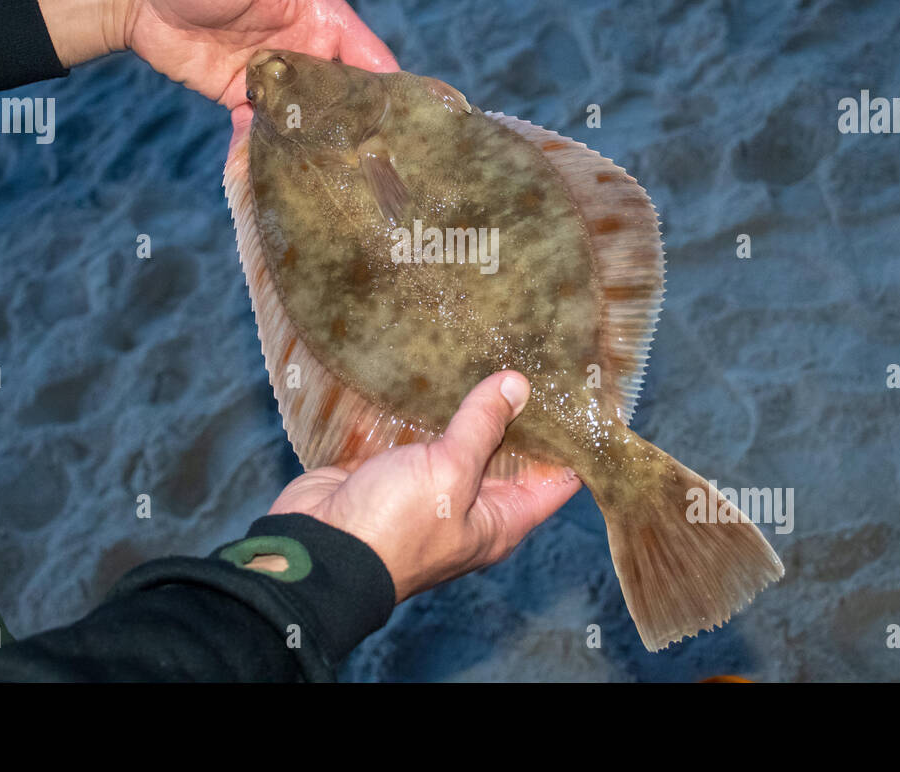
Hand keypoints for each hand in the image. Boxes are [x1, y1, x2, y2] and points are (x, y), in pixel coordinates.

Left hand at [26, 0, 397, 142]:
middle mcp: (304, 49)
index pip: (368, 56)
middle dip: (358, 126)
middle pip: (343, 95)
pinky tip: (277, 173)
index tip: (408, 121)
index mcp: (320, 15)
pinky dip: (270, 151)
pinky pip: (266, 131)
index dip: (388, 87)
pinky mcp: (243, 99)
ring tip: (334, 178)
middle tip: (373, 163)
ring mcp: (275, 78)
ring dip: (319, 144)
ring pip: (310, 119)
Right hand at [267, 372, 581, 601]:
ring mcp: (429, 485)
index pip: (555, 479)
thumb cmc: (391, 529)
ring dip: (467, 402)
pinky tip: (433, 365)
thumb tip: (518, 386)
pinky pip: (415, 431)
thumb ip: (482, 427)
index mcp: (499, 519)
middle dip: (518, 410)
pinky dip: (422, 404)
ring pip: (459, 436)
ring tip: (488, 349)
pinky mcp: (391, 468)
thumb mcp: (450, 474)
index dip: (572, 440)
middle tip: (533, 356)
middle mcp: (470, 504)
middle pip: (508, 452)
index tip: (582, 394)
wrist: (316, 549)